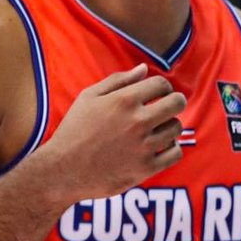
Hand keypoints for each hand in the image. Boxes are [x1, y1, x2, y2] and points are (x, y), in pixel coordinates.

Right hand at [43, 64, 186, 200]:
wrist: (63, 171)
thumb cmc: (74, 131)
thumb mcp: (88, 98)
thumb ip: (118, 80)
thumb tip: (145, 68)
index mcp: (124, 100)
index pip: (162, 84)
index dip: (163, 87)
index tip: (158, 95)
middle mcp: (137, 122)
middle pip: (177, 103)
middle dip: (174, 102)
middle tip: (166, 108)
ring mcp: (143, 146)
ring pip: (176, 128)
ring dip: (170, 126)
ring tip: (157, 130)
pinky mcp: (145, 168)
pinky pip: (175, 153)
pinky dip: (172, 148)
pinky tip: (160, 147)